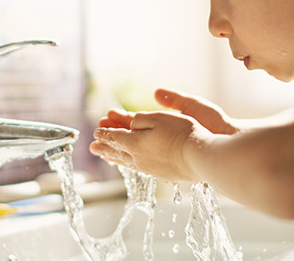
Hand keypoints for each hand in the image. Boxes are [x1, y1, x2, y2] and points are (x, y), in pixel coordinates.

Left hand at [89, 88, 238, 180]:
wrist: (201, 157)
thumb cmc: (182, 134)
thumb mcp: (158, 118)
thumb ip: (140, 120)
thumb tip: (130, 125)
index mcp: (134, 143)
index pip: (115, 137)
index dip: (105, 133)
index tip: (96, 132)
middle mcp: (138, 158)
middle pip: (117, 152)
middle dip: (104, 148)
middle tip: (92, 147)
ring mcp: (150, 168)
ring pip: (126, 162)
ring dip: (114, 157)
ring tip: (106, 157)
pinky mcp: (161, 174)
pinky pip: (138, 168)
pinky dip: (128, 164)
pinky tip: (130, 164)